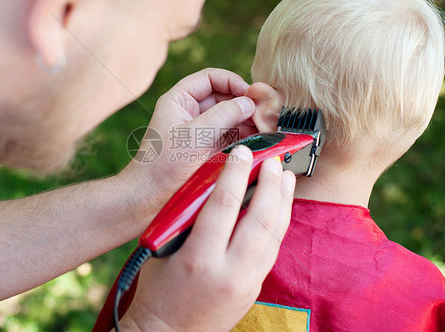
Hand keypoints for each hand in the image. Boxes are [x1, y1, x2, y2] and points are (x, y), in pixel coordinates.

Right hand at [120, 146, 295, 331]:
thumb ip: (187, 218)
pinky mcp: (254, 288)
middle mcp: (229, 271)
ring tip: (286, 176)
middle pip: (260, 217)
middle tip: (273, 159)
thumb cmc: (157, 291)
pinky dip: (279, 223)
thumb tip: (210, 185)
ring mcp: (246, 282)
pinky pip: (273, 249)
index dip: (236, 173)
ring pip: (274, 234)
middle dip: (270, 182)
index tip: (243, 153)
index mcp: (198, 257)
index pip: (224, 204)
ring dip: (283, 201)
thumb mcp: (164, 249)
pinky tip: (281, 207)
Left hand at [121, 68, 258, 214]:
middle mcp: (191, 112)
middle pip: (225, 97)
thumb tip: (249, 102)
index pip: (210, 78)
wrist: (150, 198)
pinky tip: (261, 140)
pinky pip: (232, 136)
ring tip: (267, 127)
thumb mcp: (194, 135)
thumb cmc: (163, 164)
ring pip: (231, 117)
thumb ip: (222, 115)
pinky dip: (247, 137)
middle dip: (245, 103)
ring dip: (249, 121)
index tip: (252, 94)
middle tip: (266, 113)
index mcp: (179, 100)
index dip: (232, 82)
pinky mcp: (210, 150)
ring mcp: (202, 131)